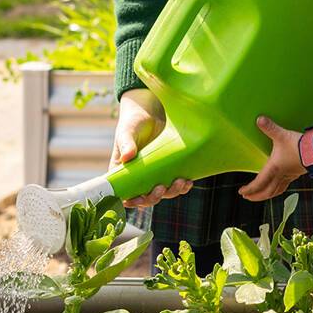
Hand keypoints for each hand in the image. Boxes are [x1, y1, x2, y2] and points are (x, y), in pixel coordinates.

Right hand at [111, 89, 192, 206]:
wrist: (151, 111)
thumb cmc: (133, 122)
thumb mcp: (127, 131)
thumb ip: (126, 143)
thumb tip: (127, 157)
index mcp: (124, 172)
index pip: (125, 194)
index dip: (132, 201)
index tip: (138, 199)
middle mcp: (140, 176)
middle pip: (147, 197)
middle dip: (154, 197)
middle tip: (161, 187)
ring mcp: (156, 173)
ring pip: (164, 192)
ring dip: (172, 192)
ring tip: (180, 182)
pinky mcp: (171, 168)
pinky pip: (176, 183)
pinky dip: (182, 186)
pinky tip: (188, 181)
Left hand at [238, 116, 304, 201]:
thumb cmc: (300, 145)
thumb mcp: (282, 135)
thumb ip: (270, 128)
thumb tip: (259, 119)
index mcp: (274, 168)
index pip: (258, 183)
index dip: (249, 189)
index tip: (242, 192)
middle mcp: (281, 175)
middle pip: (267, 192)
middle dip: (256, 196)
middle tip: (248, 197)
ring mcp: (290, 175)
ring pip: (277, 190)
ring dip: (268, 195)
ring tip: (262, 195)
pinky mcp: (298, 173)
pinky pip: (286, 184)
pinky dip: (279, 188)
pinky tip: (280, 183)